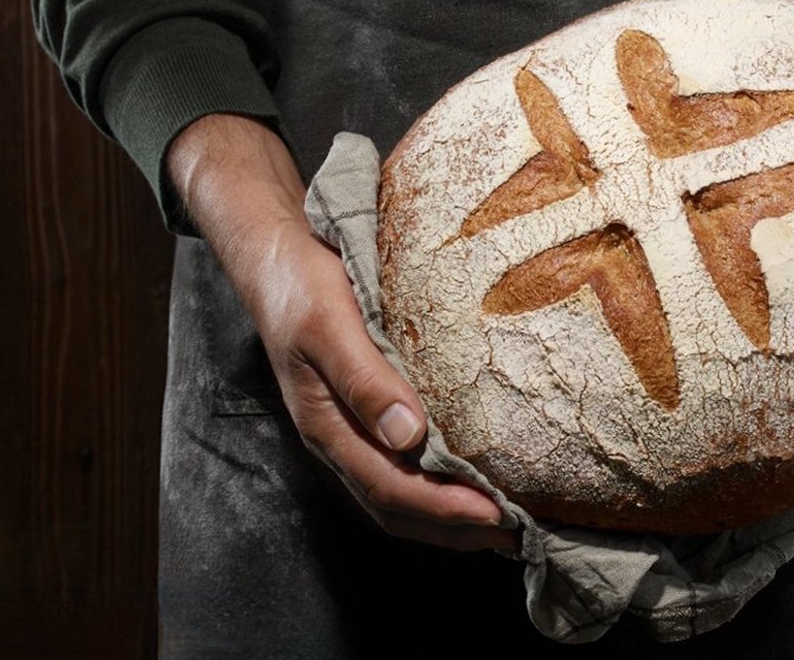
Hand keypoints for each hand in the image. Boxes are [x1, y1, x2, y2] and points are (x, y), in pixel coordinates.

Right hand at [168, 114, 514, 551]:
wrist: (276, 259)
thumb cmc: (301, 288)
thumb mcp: (330, 326)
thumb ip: (365, 381)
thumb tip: (409, 437)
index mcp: (328, 426)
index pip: (390, 488)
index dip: (444, 509)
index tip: (498, 516)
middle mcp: (339, 440)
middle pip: (397, 508)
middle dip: (455, 529)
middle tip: (517, 534)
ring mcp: (350, 433)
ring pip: (399, 497)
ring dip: (448, 520)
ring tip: (503, 525)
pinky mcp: (364, 417)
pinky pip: (400, 470)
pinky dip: (438, 489)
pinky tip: (470, 483)